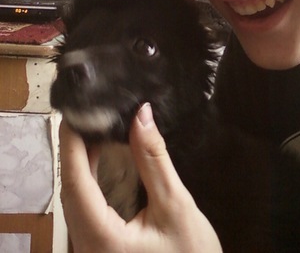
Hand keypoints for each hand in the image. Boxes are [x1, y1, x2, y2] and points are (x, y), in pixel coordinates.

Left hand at [59, 104, 222, 252]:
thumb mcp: (176, 205)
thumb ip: (154, 160)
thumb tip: (141, 116)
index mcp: (100, 238)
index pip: (75, 181)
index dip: (72, 143)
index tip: (76, 113)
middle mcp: (86, 246)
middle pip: (70, 190)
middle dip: (75, 150)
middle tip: (89, 115)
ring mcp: (91, 250)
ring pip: (75, 200)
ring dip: (81, 164)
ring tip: (94, 130)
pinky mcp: (99, 249)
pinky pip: (85, 209)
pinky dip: (90, 181)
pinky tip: (100, 162)